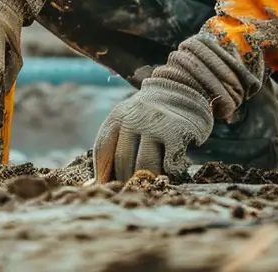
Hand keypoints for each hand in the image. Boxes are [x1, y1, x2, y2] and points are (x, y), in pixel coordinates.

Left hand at [94, 34, 262, 181]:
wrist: (189, 84)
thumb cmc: (155, 113)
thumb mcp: (130, 123)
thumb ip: (113, 150)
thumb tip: (89, 187)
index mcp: (118, 115)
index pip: (103, 151)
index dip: (104, 174)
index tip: (109, 190)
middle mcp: (133, 118)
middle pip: (123, 162)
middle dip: (127, 181)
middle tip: (135, 192)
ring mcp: (155, 123)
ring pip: (144, 165)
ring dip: (147, 180)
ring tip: (153, 185)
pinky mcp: (176, 130)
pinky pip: (169, 163)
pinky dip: (170, 172)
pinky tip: (173, 169)